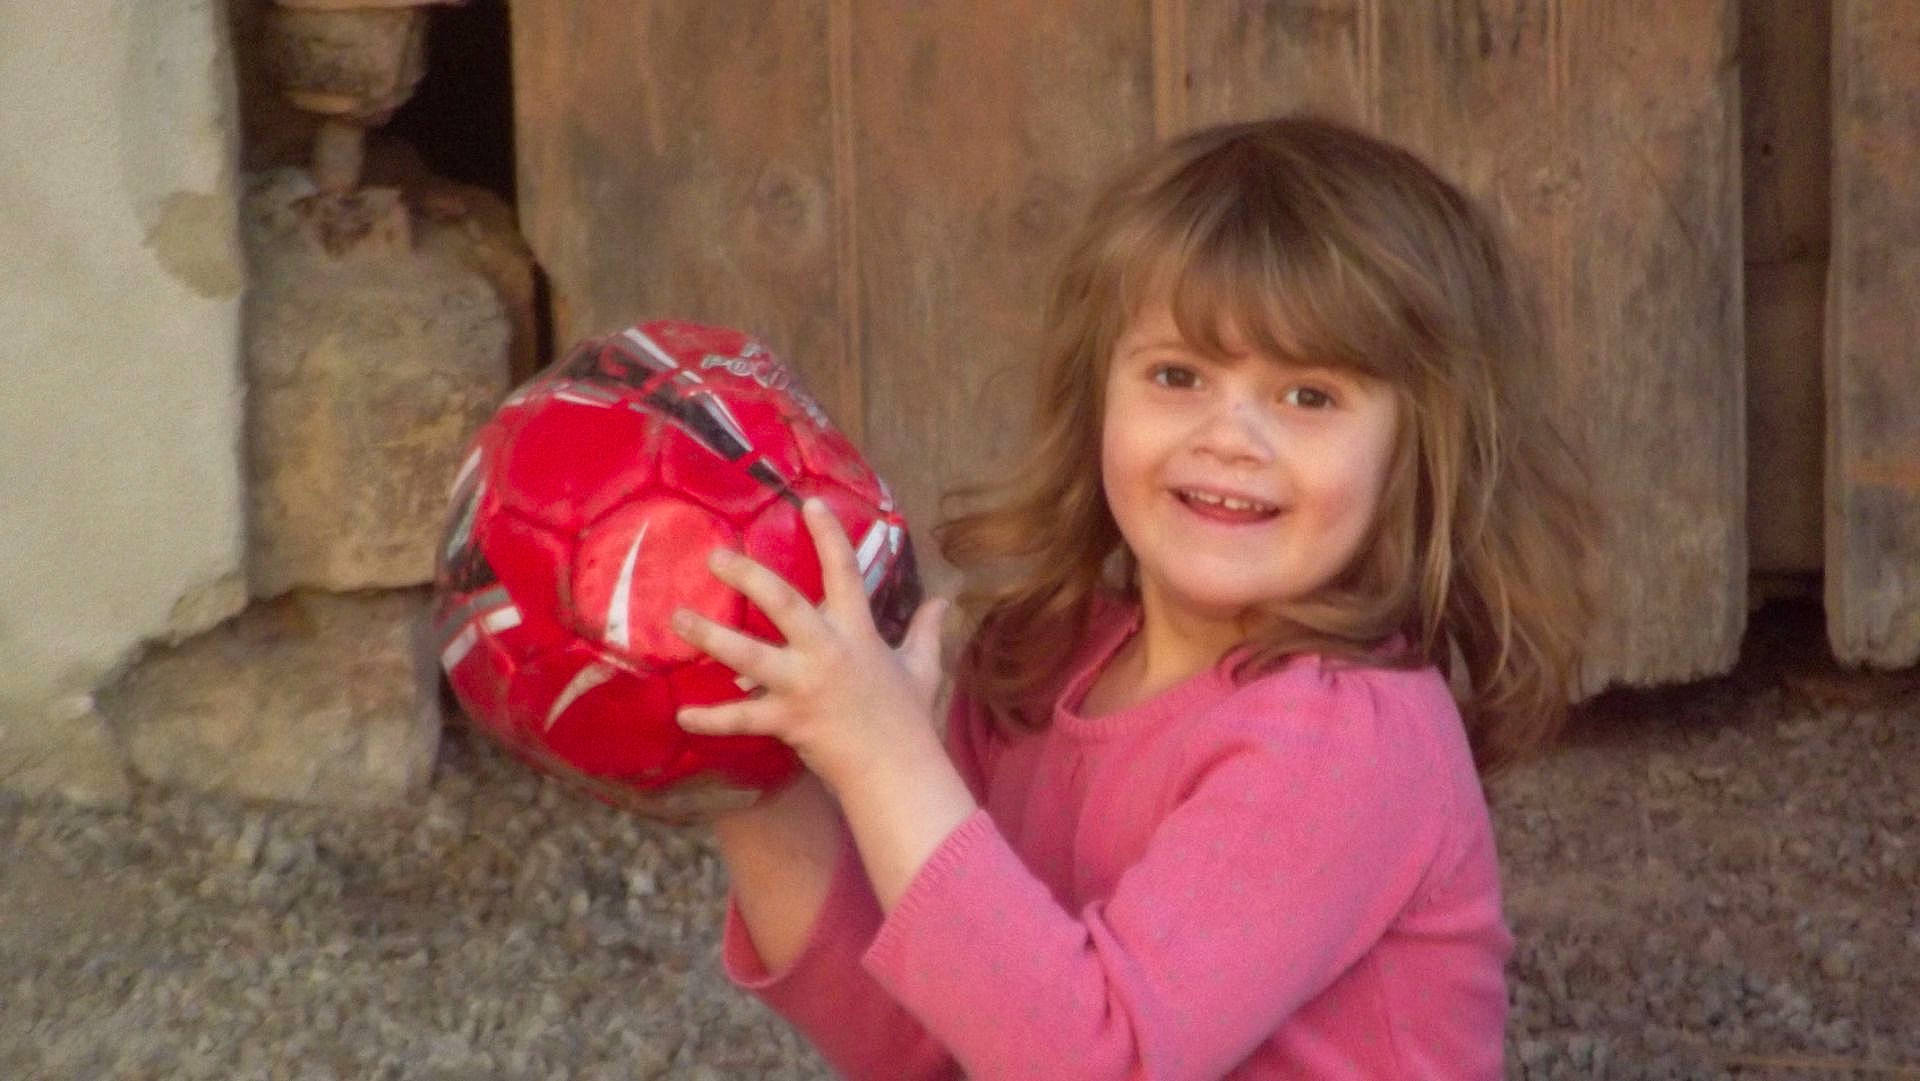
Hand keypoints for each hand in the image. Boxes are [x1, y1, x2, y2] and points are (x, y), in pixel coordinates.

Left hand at [671, 498, 949, 794]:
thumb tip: (946, 600)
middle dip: (749, 577)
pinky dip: (711, 719)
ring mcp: (803, 687)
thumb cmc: (909, 719)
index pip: (845, 574)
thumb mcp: (924, 667)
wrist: (898, 772)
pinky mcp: (787, 721)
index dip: (829, 536)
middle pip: (784, 604)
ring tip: (678, 618)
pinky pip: (742, 719)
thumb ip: (928, 630)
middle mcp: (827, 653)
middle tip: (716, 556)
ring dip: (711, 636)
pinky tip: (681, 715)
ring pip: (749, 656)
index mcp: (858, 634)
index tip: (809, 502)